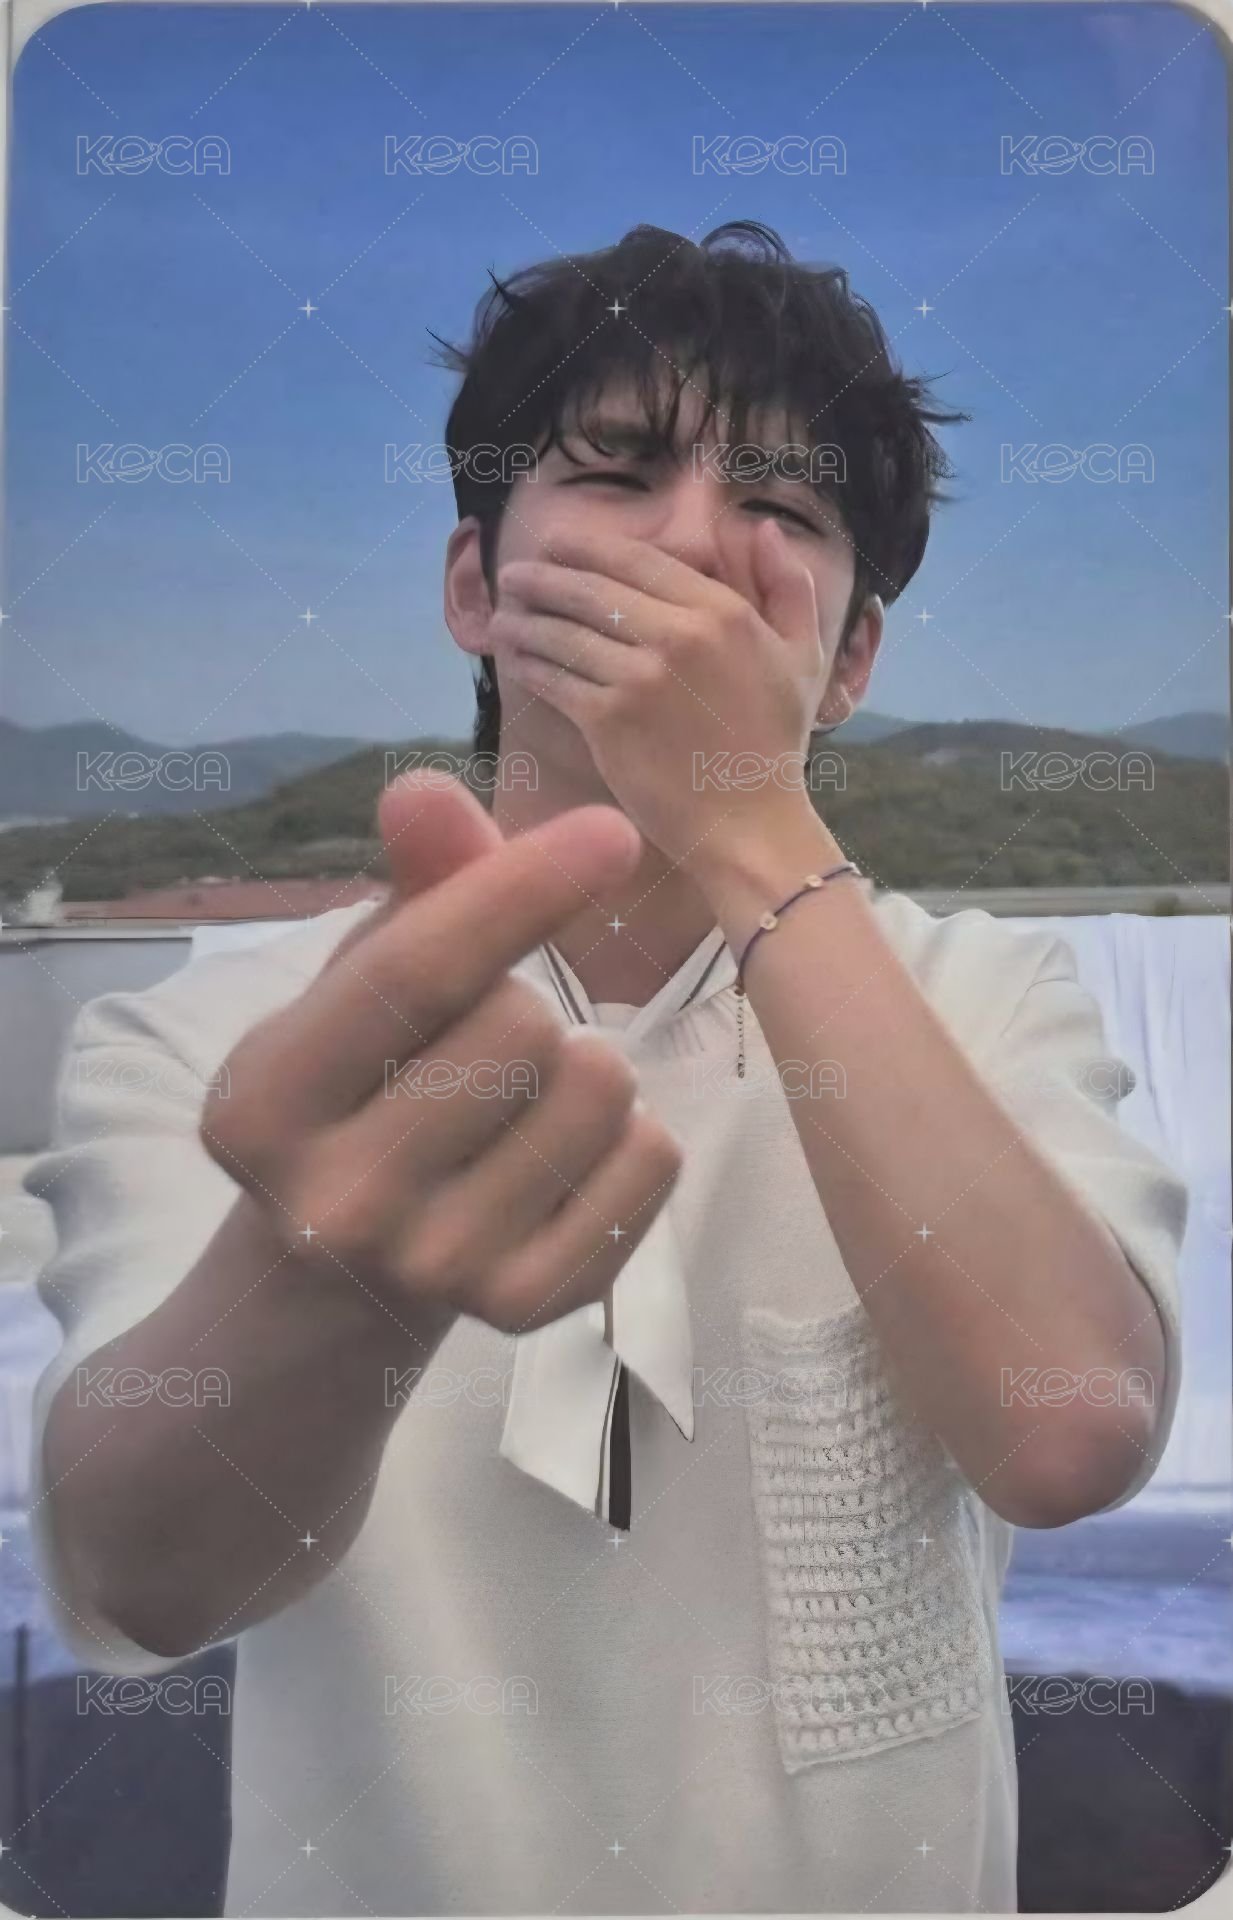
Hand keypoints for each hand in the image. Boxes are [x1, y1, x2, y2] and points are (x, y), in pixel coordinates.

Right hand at [200, 774, 683, 1336]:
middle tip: (483, 1044)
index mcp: (263, 1101)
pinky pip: (650, 1161)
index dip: (521, 888)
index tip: (610, 831)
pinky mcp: (527, 1309)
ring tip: (524, 1099)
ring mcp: (433, 1270)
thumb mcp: (364, 983)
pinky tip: (564, 1156)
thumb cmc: (368, 1086)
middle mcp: (334, 1204)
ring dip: (587, 1065)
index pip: (416, 973)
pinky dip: (634, 1135)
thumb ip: (410, 886)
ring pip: (597, 1088)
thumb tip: (424, 791)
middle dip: (528, 1001)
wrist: (353, 1270)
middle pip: (522, 1026)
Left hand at [492, 517, 824, 867]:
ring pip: (564, 632)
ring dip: (524, 619)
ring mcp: (640, 678)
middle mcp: (678, 635)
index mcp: (722, 611)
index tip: (556, 542)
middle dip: (542, 577)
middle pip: (590, 589)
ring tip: (502, 614)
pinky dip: (528, 664)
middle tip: (513, 574)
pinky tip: (512, 657)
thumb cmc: (774, 743)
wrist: (750, 823)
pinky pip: (556, 680)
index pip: (638, 560)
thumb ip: (788, 586)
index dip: (586, 546)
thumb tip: (766, 528)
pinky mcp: (609, 722)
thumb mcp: (802, 656)